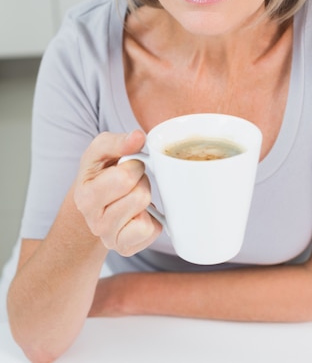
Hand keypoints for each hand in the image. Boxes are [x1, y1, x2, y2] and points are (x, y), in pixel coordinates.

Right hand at [74, 130, 161, 255]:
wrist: (95, 203)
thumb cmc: (100, 172)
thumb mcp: (101, 150)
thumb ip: (118, 141)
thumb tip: (138, 137)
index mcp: (85, 197)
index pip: (125, 178)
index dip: (134, 165)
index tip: (128, 165)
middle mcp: (95, 223)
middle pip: (139, 196)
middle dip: (141, 181)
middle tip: (131, 181)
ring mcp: (111, 239)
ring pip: (146, 213)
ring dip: (145, 198)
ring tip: (132, 195)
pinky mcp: (127, 248)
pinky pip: (153, 231)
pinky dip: (152, 219)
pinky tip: (138, 212)